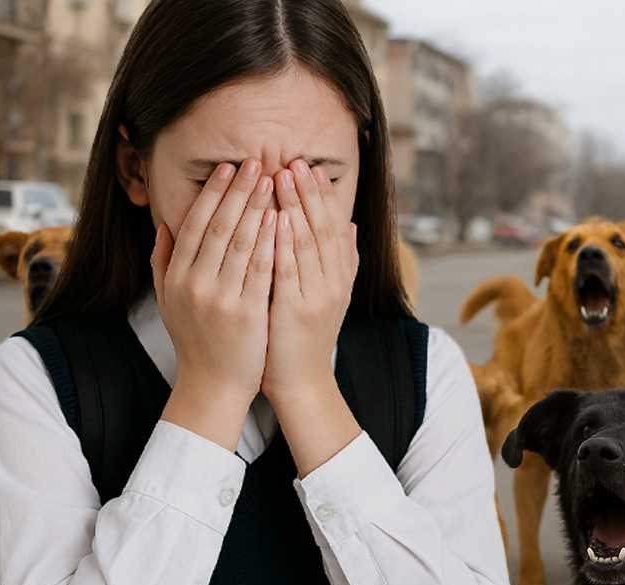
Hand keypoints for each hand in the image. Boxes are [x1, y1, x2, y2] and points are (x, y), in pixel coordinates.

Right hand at [153, 160, 276, 449]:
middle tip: (256, 162)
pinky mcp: (246, 314)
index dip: (212, 193)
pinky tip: (282, 219)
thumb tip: (165, 225)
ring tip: (273, 181)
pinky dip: (270, 242)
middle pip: (218, 226)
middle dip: (239, 191)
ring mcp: (220, 299)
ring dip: (257, 207)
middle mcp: (194, 284)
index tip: (228, 168)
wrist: (212, 385)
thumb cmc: (195, 339)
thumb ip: (163, 261)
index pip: (195, 224)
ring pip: (240, 243)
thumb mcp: (168, 300)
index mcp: (176, 276)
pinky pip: (261, 270)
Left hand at [262, 160, 360, 475]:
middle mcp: (334, 282)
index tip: (308, 167)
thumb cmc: (305, 338)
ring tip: (281, 176)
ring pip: (307, 241)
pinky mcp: (297, 309)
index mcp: (341, 276)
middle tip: (294, 161)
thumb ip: (343, 260)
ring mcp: (318, 295)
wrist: (302, 383)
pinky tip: (272, 216)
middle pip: (323, 226)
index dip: (322, 195)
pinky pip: (289, 267)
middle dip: (307, 191)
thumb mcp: (330, 296)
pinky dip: (282, 239)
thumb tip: (353, 224)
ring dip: (294, 205)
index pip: (334, 225)